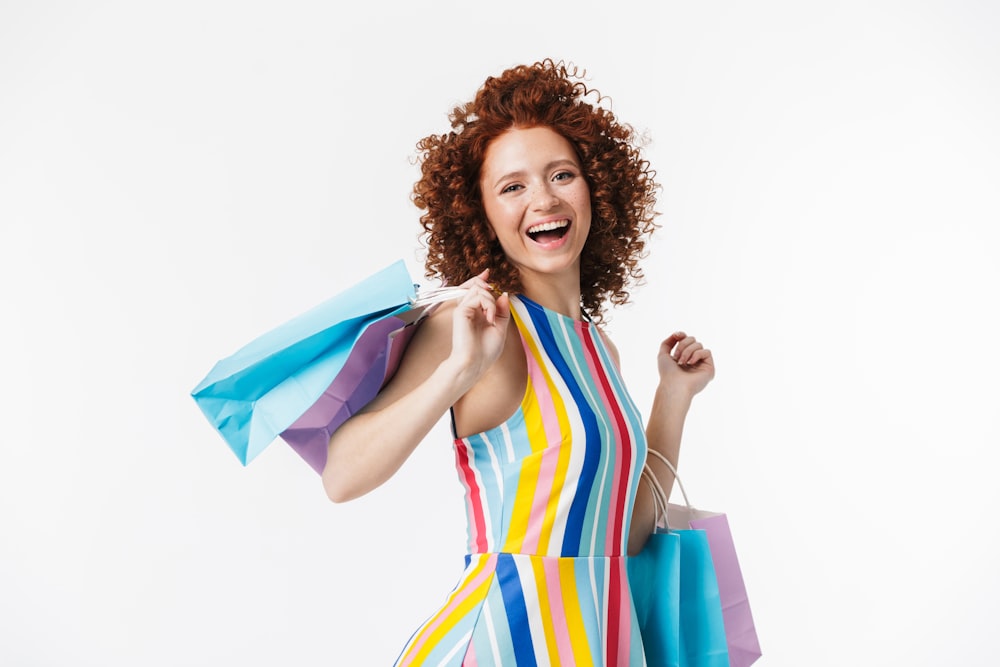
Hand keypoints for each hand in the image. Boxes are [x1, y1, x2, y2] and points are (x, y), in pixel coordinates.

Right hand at [448, 269, 510, 388]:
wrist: (474, 363)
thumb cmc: (485, 351)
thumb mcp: (500, 328)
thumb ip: (502, 311)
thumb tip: (503, 294)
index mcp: (476, 313)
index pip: (475, 290)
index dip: (481, 280)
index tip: (487, 272)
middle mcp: (468, 309)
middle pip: (475, 285)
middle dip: (488, 287)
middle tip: (494, 301)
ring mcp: (463, 309)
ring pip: (478, 289)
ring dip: (491, 301)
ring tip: (493, 317)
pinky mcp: (460, 311)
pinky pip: (478, 296)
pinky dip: (489, 305)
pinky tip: (490, 318)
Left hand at [656, 331, 714, 397]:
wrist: (673, 385)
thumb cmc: (667, 373)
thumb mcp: (663, 354)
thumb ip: (668, 342)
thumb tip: (677, 334)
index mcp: (683, 357)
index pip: (686, 339)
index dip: (682, 335)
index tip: (676, 335)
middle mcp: (693, 360)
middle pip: (692, 339)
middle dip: (683, 345)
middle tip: (676, 357)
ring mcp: (701, 364)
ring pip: (698, 344)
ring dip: (687, 351)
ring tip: (682, 362)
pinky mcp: (709, 368)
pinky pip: (707, 352)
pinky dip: (697, 354)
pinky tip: (691, 363)